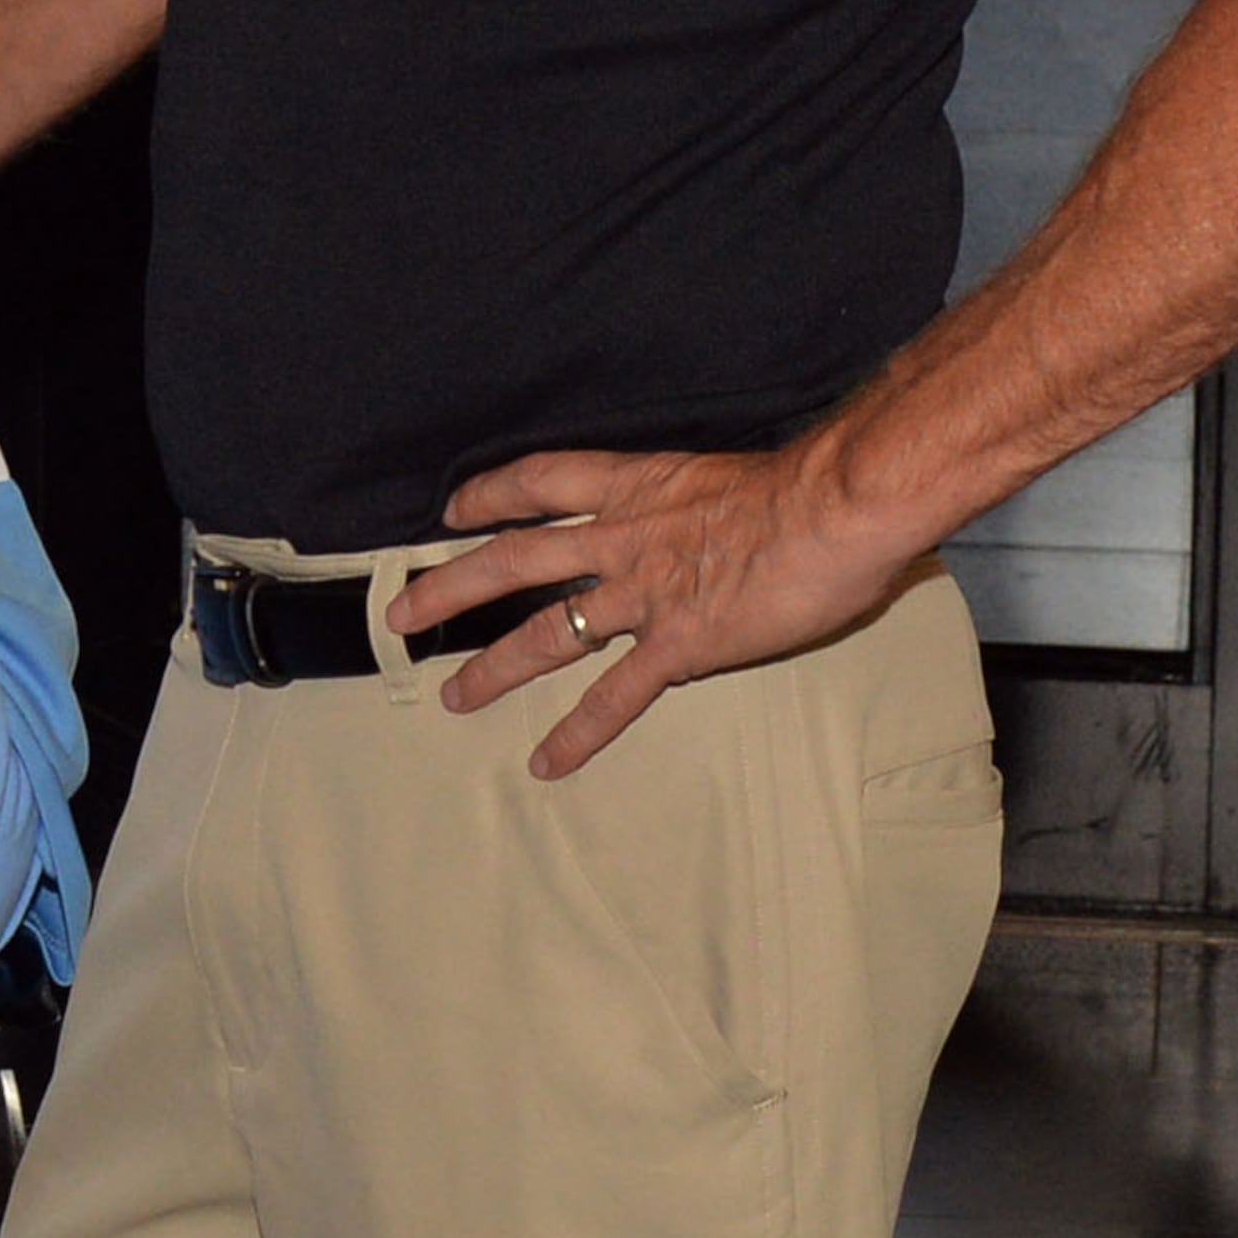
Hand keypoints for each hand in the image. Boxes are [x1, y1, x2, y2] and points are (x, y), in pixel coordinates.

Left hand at [393, 432, 930, 777]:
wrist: (834, 511)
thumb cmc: (808, 486)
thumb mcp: (735, 475)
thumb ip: (707, 503)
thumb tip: (723, 519)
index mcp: (637, 484)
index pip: (540, 480)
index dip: (491, 494)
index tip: (454, 510)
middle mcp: (624, 537)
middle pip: (514, 559)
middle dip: (452, 587)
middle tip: (403, 612)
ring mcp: (644, 595)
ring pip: (548, 633)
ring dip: (495, 667)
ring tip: (453, 697)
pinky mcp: (679, 646)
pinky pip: (614, 697)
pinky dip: (578, 733)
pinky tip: (546, 762)